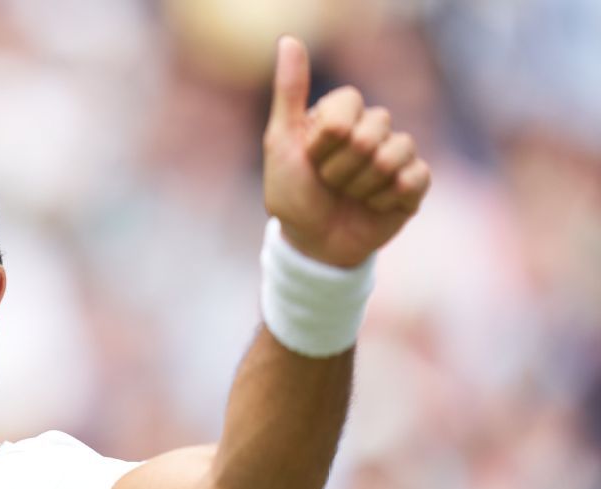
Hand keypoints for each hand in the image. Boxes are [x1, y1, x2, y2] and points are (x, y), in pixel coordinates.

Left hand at [262, 36, 430, 267]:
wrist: (313, 244)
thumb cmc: (293, 194)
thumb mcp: (280, 142)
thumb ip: (288, 92)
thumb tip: (288, 39)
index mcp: (342, 114)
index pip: (347, 107)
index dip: (325, 140)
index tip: (310, 157)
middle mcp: (372, 128)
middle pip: (371, 131)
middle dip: (341, 168)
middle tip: (329, 183)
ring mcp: (396, 154)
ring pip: (393, 154)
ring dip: (361, 186)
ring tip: (349, 196)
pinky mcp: (414, 183)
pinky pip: (414, 177)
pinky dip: (386, 199)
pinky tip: (374, 207)